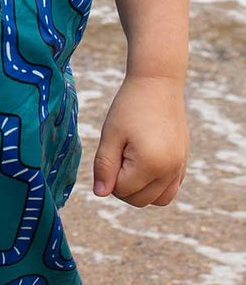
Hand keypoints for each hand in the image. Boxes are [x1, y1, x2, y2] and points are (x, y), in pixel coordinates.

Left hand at [92, 72, 188, 205]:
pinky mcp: (183, 162)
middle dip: (122, 186)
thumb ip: (104, 166)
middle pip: (140, 200)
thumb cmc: (129, 107)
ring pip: (158, 199)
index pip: (122, 191)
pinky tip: (142, 163)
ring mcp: (180, 167)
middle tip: (117, 156)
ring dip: (139, 190)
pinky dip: (155, 185)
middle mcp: (171, 171)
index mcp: (152, 164)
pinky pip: (170, 188)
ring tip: (128, 162)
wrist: (158, 84)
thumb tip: (101, 194)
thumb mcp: (110, 135)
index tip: (110, 151)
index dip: (109, 176)